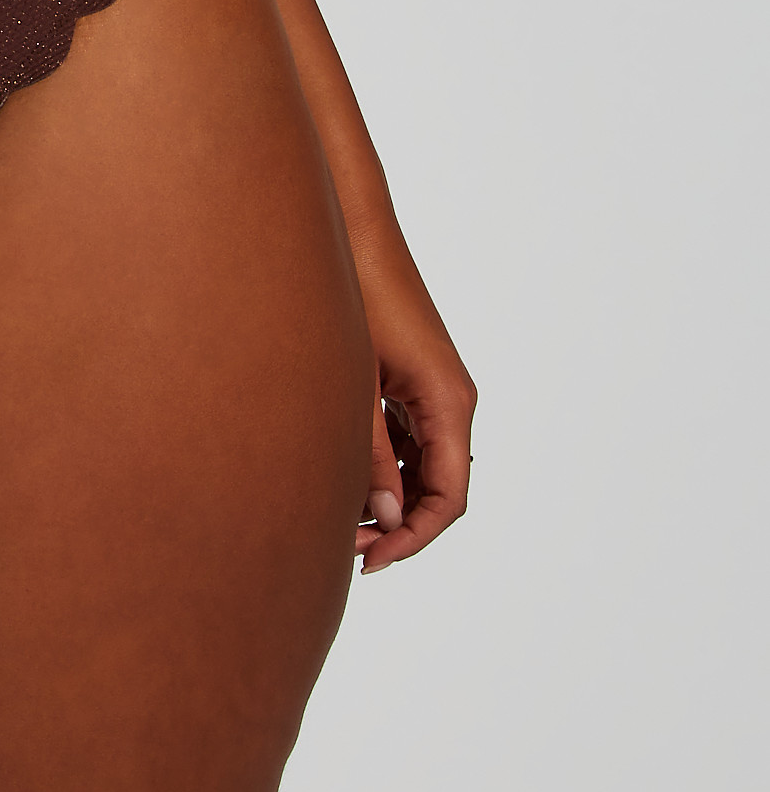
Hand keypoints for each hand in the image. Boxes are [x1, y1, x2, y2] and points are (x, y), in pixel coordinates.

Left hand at [345, 218, 475, 574]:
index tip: (372, 559)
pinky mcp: (412, 377)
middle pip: (439, 486)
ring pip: (423, 464)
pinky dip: (384, 463)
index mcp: (450, 403)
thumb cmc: (355, 299)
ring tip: (340, 518)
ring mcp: (433, 388)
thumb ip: (371, 454)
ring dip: (390, 495)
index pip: (449, 497)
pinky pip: (409, 436)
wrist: (352, 231)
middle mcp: (452, 399)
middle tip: (348, 548)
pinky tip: (343, 476)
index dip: (414, 536)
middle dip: (399, 522)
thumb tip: (382, 519)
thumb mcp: (357, 386)